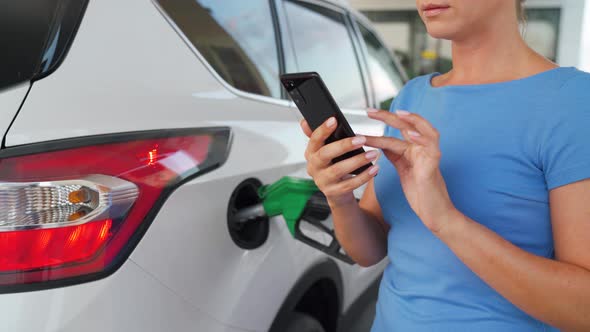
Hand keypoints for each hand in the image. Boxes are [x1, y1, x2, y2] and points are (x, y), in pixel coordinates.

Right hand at [301, 117, 379, 206]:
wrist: (336, 192)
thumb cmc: (332, 166)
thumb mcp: (324, 151)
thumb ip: (318, 136)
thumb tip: (305, 122)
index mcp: (311, 153)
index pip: (314, 140)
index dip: (323, 130)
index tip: (334, 120)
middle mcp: (313, 167)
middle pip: (325, 154)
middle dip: (344, 145)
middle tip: (361, 139)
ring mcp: (322, 181)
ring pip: (339, 170)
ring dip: (357, 161)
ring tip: (373, 153)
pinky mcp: (333, 192)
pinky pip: (350, 184)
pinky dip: (363, 176)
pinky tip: (373, 168)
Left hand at [364, 109, 455, 232]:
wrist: (434, 213)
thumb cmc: (420, 192)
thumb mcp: (403, 169)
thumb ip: (394, 155)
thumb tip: (380, 143)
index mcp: (414, 149)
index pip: (398, 129)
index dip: (383, 120)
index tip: (368, 113)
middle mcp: (423, 149)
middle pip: (408, 125)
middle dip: (389, 116)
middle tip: (370, 111)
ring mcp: (430, 156)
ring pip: (424, 131)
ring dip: (412, 121)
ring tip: (398, 113)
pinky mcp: (433, 166)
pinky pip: (431, 148)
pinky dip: (423, 139)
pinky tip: (412, 134)